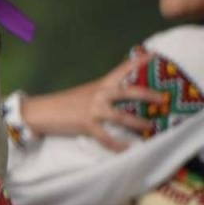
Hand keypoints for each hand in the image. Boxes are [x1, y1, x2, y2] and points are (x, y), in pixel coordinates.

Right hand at [19, 52, 162, 151]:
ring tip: (150, 129)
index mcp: (100, 84)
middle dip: (147, 95)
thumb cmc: (65, 103)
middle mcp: (99, 94)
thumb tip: (124, 99)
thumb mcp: (86, 93)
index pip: (122, 69)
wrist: (41, 112)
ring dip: (138, 123)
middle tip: (162, 99)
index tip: (154, 54)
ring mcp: (93, 109)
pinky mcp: (86, 124)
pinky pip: (106, 137)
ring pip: (121, 116)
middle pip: (128, 91)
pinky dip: (117, 145)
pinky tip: (126, 150)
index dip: (138, 61)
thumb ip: (104, 94)